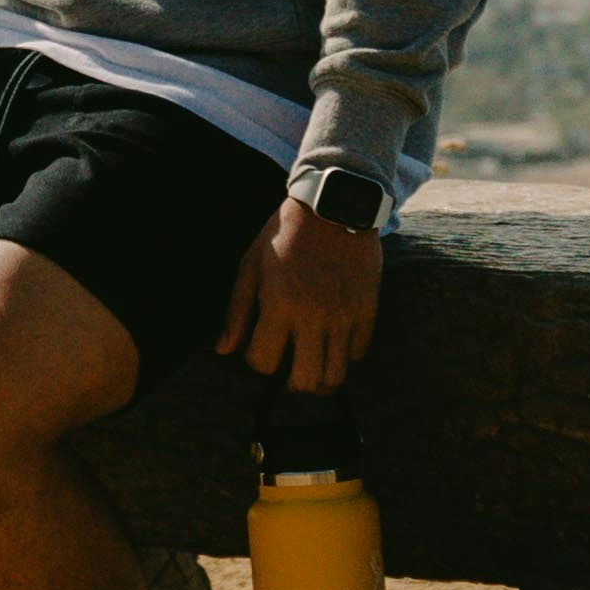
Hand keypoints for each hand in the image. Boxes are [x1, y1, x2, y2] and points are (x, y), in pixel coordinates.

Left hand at [222, 193, 385, 393]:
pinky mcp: (367, 309)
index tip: (260, 349)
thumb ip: (236, 310)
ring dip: (321, 379)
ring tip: (313, 369)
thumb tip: (223, 351)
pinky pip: (359, 352)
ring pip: (335, 374)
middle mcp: (313, 316)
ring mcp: (343, 315)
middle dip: (292, 383)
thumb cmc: (284, 235)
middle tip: (289, 372)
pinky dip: (345, 354)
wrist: (333, 205)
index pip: (263, 362)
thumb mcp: (251, 265)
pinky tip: (334, 343)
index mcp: (279, 305)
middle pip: (304, 380)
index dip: (257, 361)